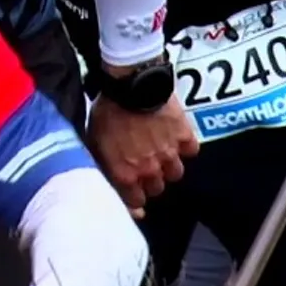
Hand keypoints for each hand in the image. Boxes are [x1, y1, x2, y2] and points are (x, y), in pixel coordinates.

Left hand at [87, 91, 198, 216]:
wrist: (131, 84)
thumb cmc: (108, 111)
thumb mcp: (94, 140)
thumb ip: (103, 164)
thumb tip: (109, 180)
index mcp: (125, 174)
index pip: (135, 201)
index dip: (135, 196)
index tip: (135, 190)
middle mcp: (149, 169)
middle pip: (157, 189)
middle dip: (151, 180)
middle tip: (146, 166)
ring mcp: (169, 154)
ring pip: (175, 174)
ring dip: (169, 166)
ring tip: (163, 153)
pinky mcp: (184, 136)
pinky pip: (191, 151)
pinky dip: (185, 147)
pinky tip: (177, 138)